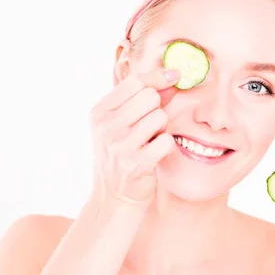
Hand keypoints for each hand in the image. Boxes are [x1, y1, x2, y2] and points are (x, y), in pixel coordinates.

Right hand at [89, 68, 179, 207]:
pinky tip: (154, 154)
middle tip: (149, 127)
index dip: (157, 78)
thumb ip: (143, 99)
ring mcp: (120, 145)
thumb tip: (172, 76)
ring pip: (160, 117)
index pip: (135, 81)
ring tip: (149, 142)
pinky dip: (165, 146)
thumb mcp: (121, 124)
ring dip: (161, 129)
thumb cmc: (121, 155)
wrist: (114, 197)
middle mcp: (106, 126)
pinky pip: (166, 140)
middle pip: (150, 96)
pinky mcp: (136, 163)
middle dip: (157, 109)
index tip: (174, 77)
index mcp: (99, 112)